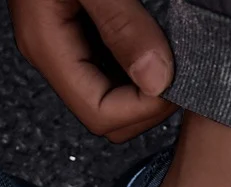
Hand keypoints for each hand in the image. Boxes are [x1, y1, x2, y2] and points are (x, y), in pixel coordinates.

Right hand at [8, 0, 176, 142]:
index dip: (142, 109)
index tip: (176, 84)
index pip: (99, 114)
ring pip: (107, 96)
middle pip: (103, 117)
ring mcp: (61, 45)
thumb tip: (156, 78)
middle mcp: (52, 55)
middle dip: (145, 107)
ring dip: (143, 88)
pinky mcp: (73, 29)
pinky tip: (154, 46)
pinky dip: (136, 66)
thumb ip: (122, 25)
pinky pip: (108, 68)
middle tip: (182, 74)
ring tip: (174, 59)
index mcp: (48, 49)